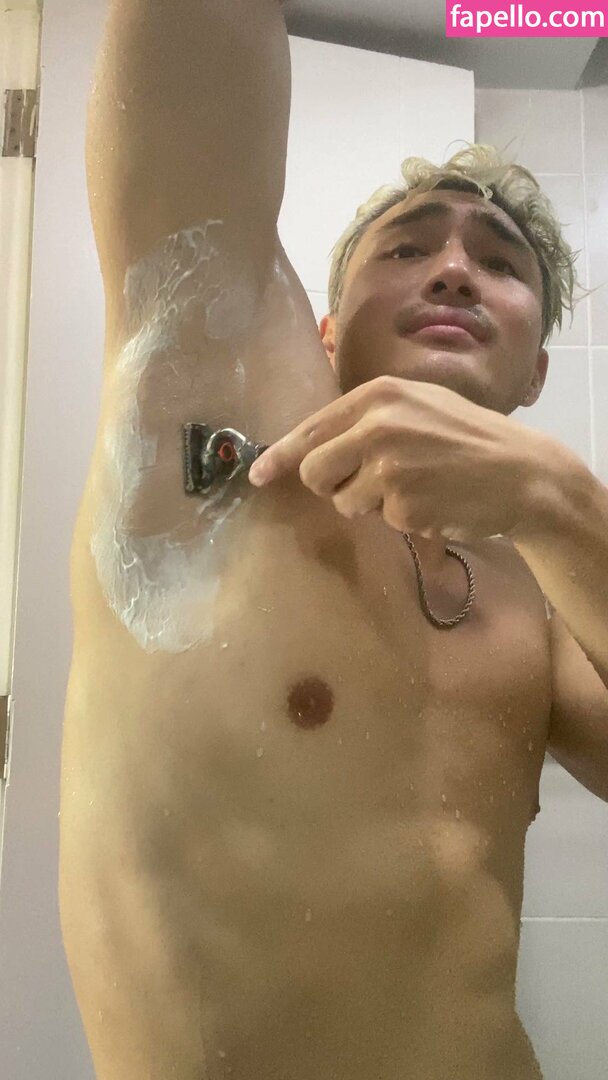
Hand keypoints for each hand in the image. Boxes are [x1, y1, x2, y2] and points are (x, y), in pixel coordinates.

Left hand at [248, 375, 550, 543]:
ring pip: (345, 502)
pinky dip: (404, 519)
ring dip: (373, 504)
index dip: (280, 456)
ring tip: (416, 487)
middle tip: (369, 483)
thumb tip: (312, 447)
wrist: (523, 473)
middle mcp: (378, 425)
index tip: (258, 474)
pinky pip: (382, 520)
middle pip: (314, 471)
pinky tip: (434, 502)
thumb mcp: (419, 406)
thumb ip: (368, 419)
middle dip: (333, 485)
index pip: (311, 429)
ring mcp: (389, 465)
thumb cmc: (470, 439)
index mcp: (379, 395)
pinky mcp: (403, 503)